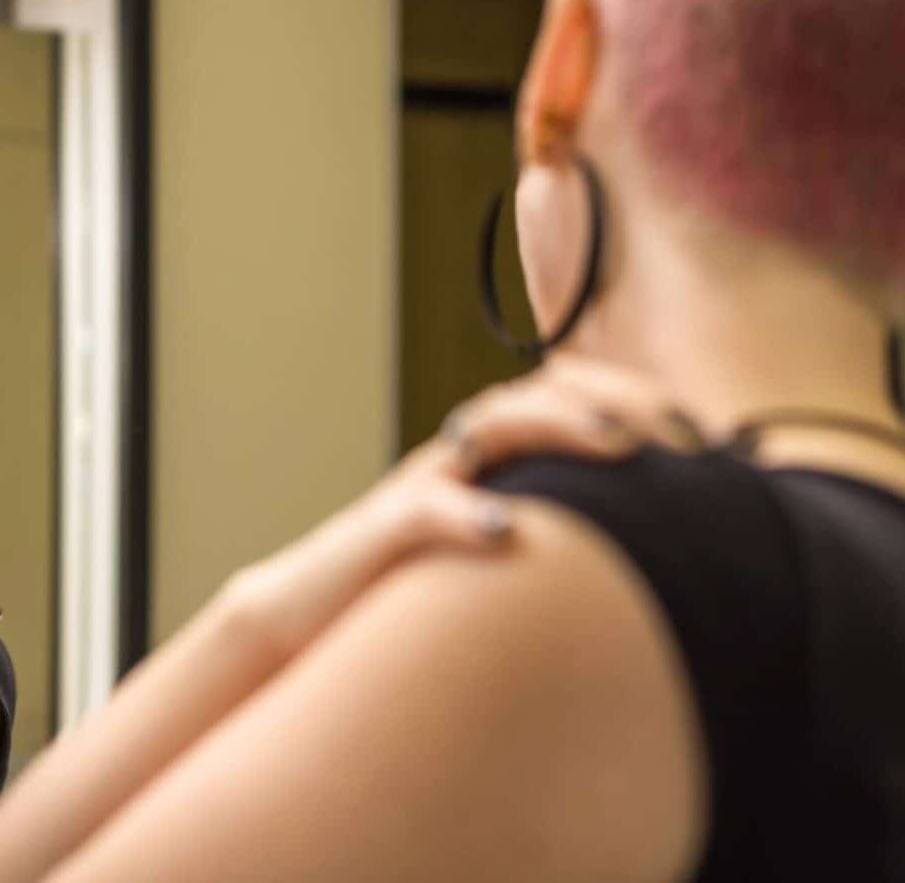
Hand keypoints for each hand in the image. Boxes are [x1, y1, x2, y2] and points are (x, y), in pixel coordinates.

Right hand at [220, 356, 703, 662]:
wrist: (308, 616)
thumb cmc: (414, 592)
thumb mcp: (496, 553)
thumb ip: (556, 538)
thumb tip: (655, 556)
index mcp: (491, 462)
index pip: (565, 396)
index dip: (635, 399)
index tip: (704, 433)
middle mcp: (459, 461)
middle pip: (537, 395)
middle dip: (615, 399)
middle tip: (682, 434)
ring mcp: (419, 489)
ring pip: (485, 428)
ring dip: (556, 427)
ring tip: (617, 445)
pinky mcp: (382, 535)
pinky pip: (421, 512)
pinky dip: (463, 514)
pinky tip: (507, 532)